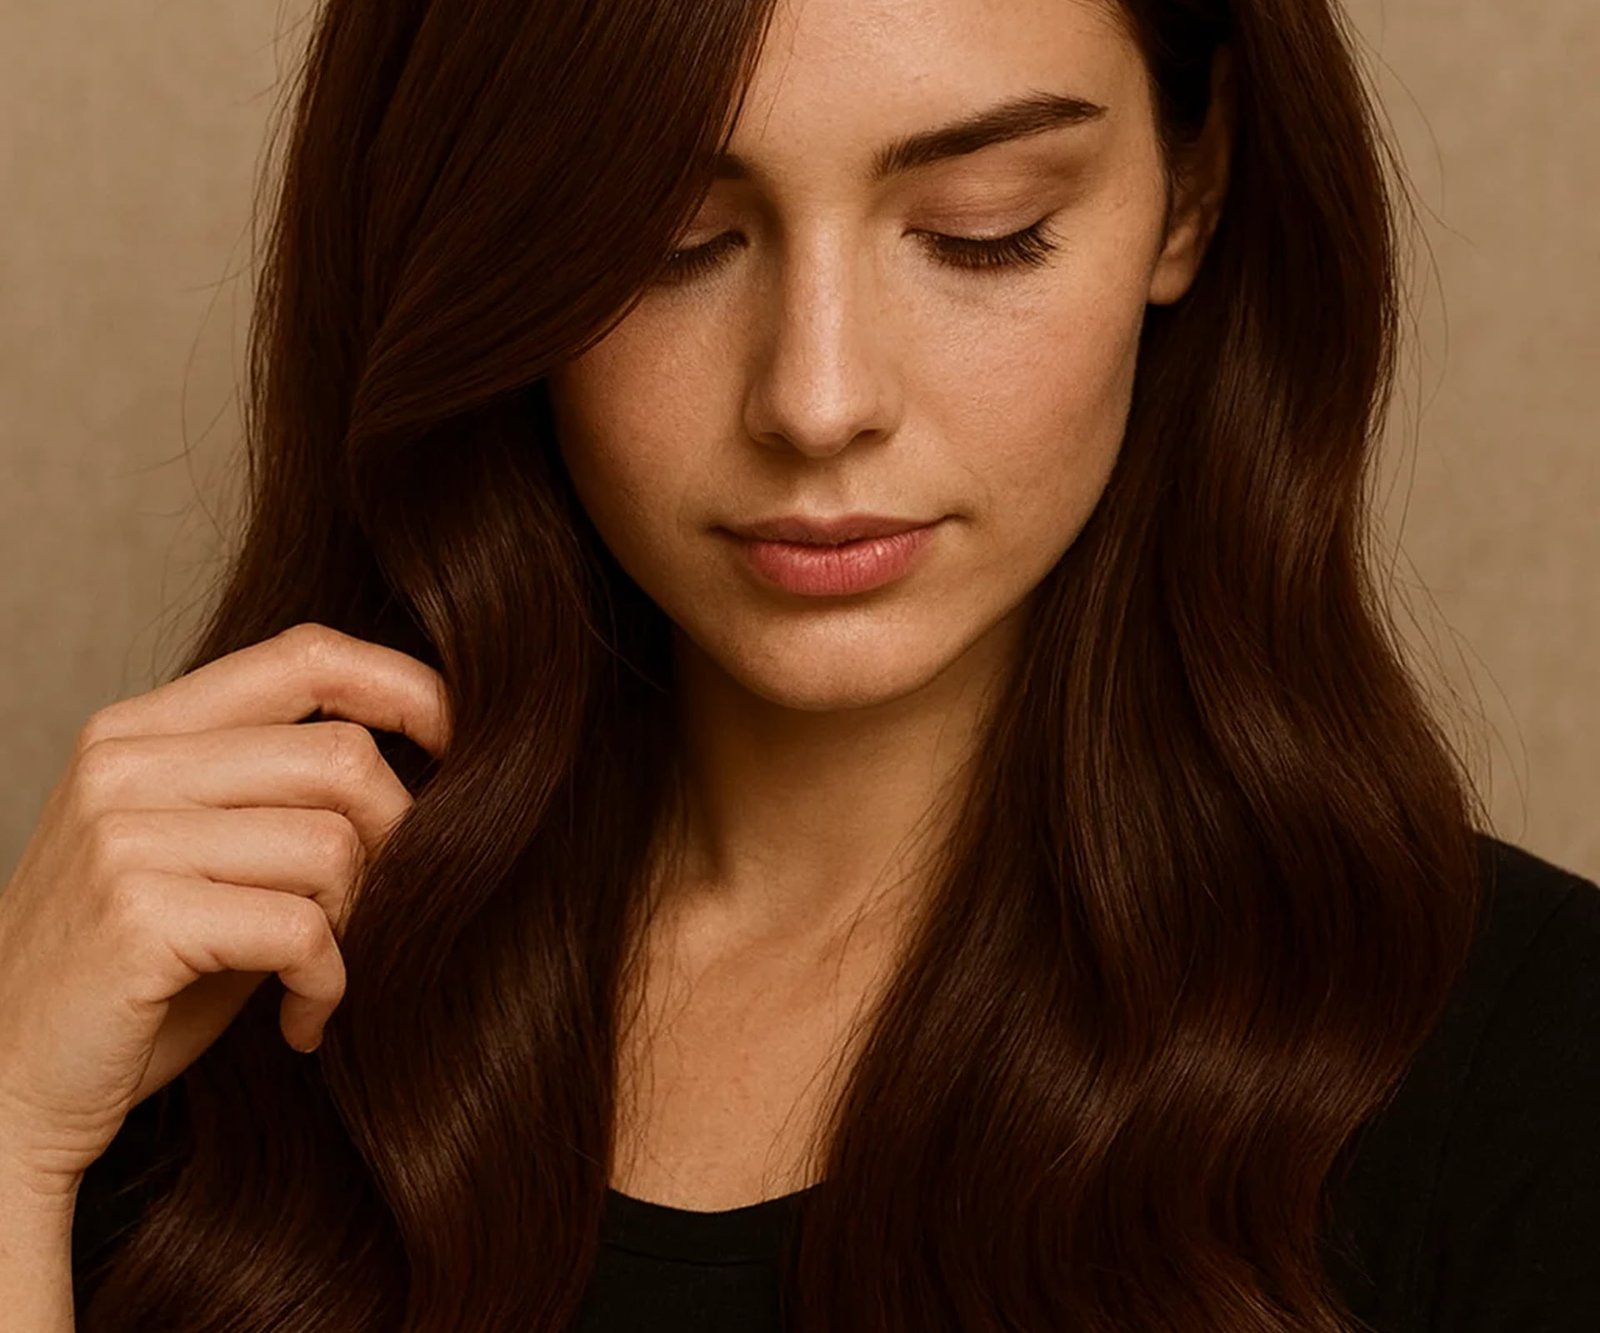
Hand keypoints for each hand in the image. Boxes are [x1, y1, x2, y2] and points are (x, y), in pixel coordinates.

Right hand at [0, 622, 450, 1198]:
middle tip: (377, 910)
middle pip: (342, 756)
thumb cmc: (135, 975)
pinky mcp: (138, 916)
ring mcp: (124, 836)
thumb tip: (430, 757)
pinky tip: (302, 1020)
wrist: (5, 1089)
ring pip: (333, 843)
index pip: (305, 655)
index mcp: (141, 729)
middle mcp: (126, 765)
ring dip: (355, 923)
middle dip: (395, 840)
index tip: (462, 742)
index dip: (406, 688)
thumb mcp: (200, 853)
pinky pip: (303, 927)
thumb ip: (279, 790)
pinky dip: (328, 983)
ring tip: (320, 974)